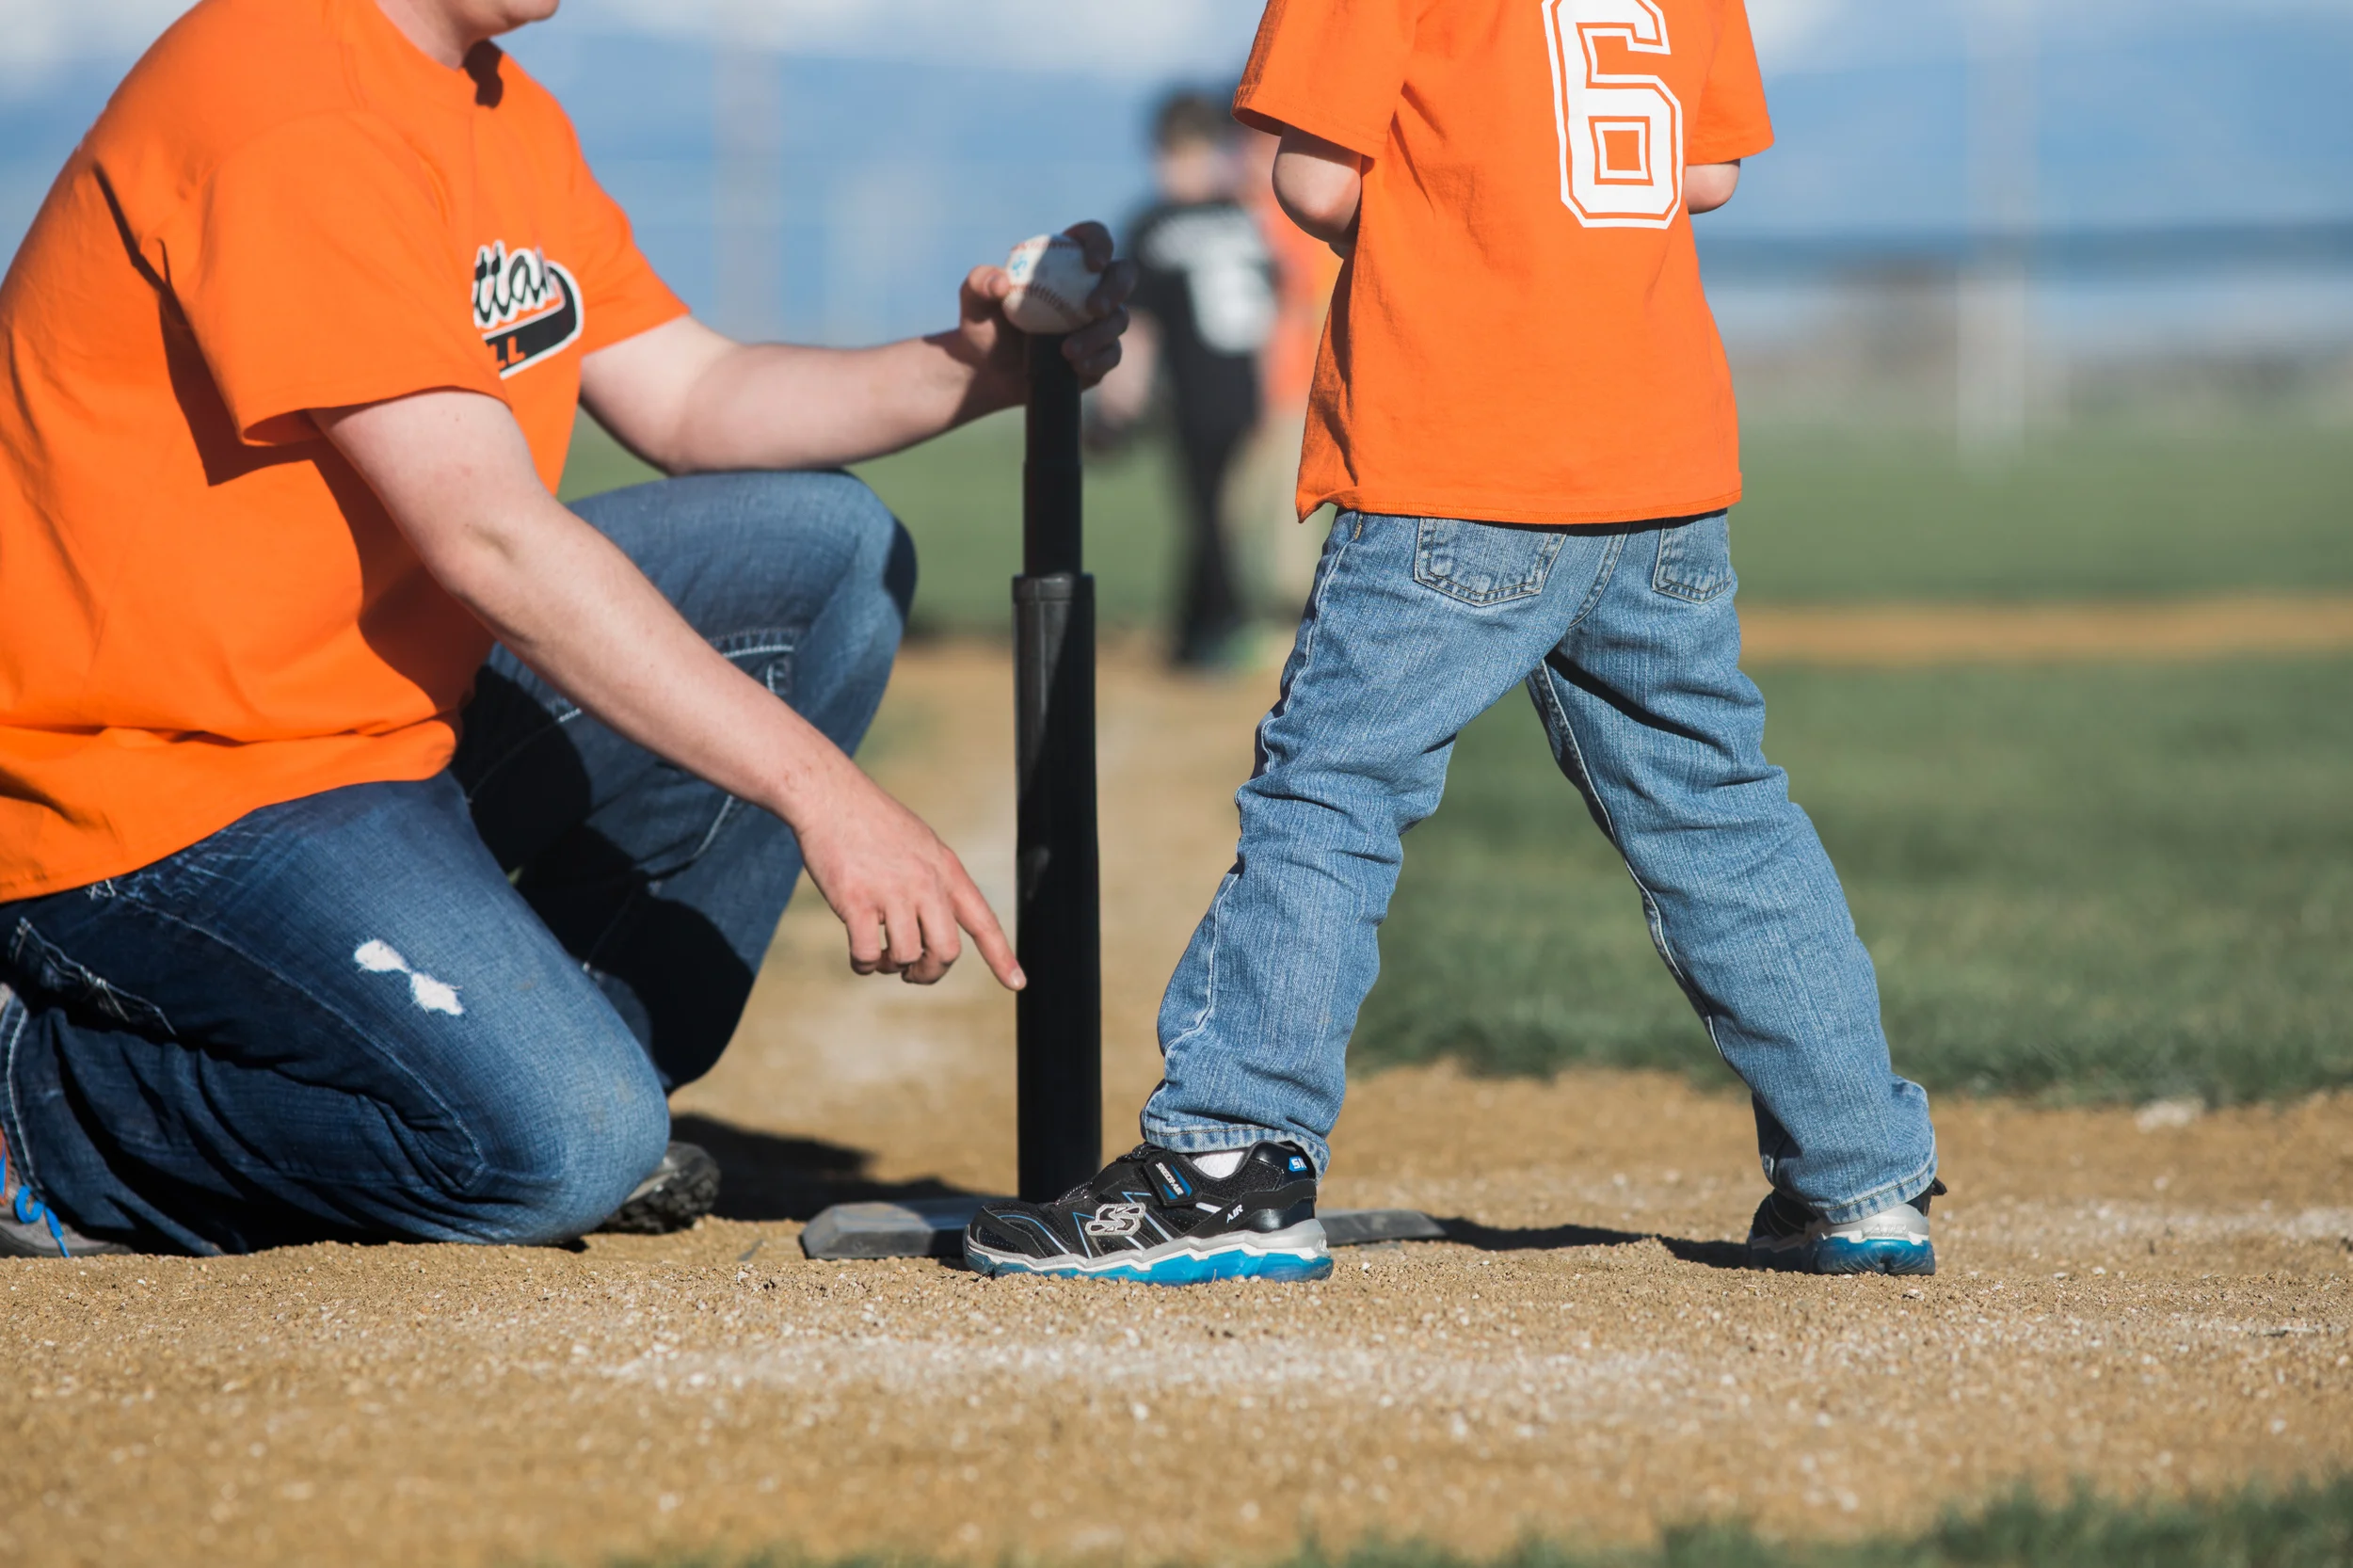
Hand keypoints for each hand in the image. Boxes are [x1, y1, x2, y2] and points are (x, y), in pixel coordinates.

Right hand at [792, 751, 1024, 989]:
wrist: (831, 796)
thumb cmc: (873, 822)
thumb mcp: (921, 843)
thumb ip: (934, 882)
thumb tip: (933, 929)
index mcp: (946, 870)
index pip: (983, 921)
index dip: (1001, 956)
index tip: (1018, 984)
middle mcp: (926, 883)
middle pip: (947, 951)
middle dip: (931, 973)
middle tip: (912, 974)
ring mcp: (892, 893)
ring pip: (907, 956)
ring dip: (893, 967)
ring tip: (881, 958)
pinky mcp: (856, 902)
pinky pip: (867, 954)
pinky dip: (864, 965)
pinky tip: (861, 957)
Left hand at [957, 221, 1138, 404]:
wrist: (987, 370)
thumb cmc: (983, 325)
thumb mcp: (973, 301)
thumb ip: (979, 283)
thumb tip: (1001, 282)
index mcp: (1064, 260)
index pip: (1094, 238)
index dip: (1101, 244)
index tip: (1091, 263)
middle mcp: (1088, 287)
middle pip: (1123, 275)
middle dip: (1115, 288)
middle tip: (1093, 308)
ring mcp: (1098, 322)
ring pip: (1118, 319)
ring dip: (1099, 334)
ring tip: (1067, 351)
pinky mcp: (1100, 354)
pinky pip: (1112, 354)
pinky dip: (1098, 360)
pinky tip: (1076, 365)